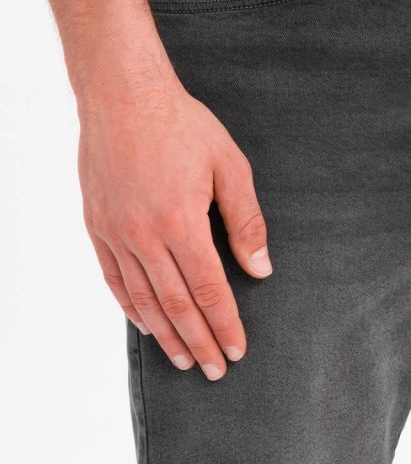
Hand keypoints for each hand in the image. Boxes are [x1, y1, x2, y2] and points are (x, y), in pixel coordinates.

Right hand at [79, 77, 270, 380]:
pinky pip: (114, 278)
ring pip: (143, 298)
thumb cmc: (181, 124)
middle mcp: (144, 234)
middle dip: (200, 341)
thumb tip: (260, 268)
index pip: (209, 289)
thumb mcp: (229, 165)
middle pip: (176, 304)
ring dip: (166, 334)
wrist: (122, 94)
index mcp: (181, 221)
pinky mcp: (97, 225)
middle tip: (216, 369)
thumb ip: (246, 220)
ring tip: (184, 360)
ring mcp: (116, 232)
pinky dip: (131, 306)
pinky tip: (145, 324)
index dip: (225, 324)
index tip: (238, 350)